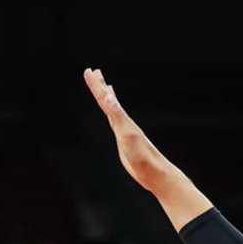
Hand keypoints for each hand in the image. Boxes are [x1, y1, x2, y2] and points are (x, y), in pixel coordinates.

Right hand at [84, 68, 173, 193]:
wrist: (153, 171)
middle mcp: (123, 121)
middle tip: (94, 72)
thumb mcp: (126, 132)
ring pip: (113, 108)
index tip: (88, 71)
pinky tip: (113, 114)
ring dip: (108, 97)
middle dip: (100, 86)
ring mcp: (124, 130)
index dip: (96, 85)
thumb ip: (116, 113)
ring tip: (105, 86)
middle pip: (109, 100)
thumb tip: (107, 95)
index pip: (105, 98)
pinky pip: (116, 122)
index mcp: (122, 118)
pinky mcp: (124, 141)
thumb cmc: (141, 154)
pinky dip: (113, 114)